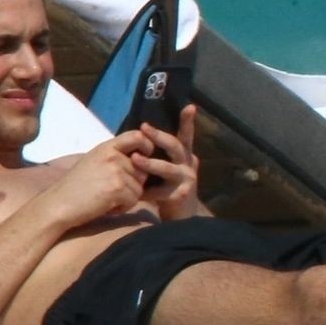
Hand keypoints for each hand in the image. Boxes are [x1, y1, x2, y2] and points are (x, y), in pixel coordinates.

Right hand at [44, 133, 151, 228]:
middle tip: (111, 191)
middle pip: (143, 169)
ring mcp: (116, 171)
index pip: (137, 136)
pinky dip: (123, 207)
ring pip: (139, 187)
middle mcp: (113, 156)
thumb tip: (140, 159)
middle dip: (132, 183)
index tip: (146, 154)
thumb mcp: (94, 162)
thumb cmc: (75, 187)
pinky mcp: (118, 188)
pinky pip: (134, 200)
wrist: (58, 204)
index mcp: (106, 147)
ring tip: (106, 199)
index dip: (147, 144)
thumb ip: (114, 157)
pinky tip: (106, 207)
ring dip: (127, 198)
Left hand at [135, 104, 201, 219]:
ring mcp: (186, 180)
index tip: (190, 106)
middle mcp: (188, 165)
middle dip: (160, 137)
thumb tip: (139, 136)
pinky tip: (137, 193)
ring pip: (167, 168)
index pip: (186, 136)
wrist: (181, 218)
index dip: (188, 121)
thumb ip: (159, 156)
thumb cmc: (169, 189)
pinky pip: (160, 192)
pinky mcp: (180, 196)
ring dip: (151, 163)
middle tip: (145, 128)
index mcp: (184, 156)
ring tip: (135, 158)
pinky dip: (147, 191)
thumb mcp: (166, 169)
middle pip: (176, 147)